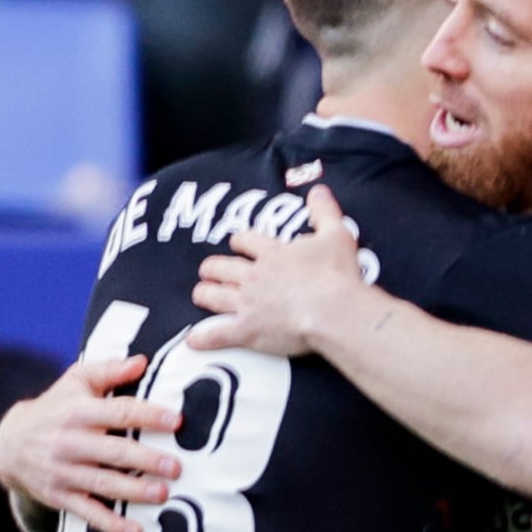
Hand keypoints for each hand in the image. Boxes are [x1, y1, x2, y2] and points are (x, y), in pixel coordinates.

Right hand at [0, 355, 181, 531]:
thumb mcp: (76, 382)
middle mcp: (70, 442)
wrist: (10, 443)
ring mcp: (64, 472)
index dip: (147, 416)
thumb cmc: (57, 407)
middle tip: (176, 466)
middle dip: (144, 459)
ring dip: (133, 490)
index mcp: (78, 412)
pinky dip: (112, 524)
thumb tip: (142, 360)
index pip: (117, 412)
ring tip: (163, 494)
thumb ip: (109, 371)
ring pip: (102, 483)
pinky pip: (88, 512)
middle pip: (112, 452)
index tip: (176, 421)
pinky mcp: (60, 496)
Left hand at [191, 183, 370, 356]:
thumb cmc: (336, 275)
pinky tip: (193, 340)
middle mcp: (253, 277)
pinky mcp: (247, 330)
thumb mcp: (337, 236)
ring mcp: (246, 304)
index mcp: (272, 255)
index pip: (245, 241)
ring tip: (202, 295)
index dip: (240, 242)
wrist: (334, 310)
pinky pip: (216, 334)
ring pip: (212, 295)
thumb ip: (325, 212)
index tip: (240, 245)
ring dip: (205, 294)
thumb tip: (319, 190)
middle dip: (213, 269)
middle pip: (219, 267)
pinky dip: (204, 338)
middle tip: (212, 272)